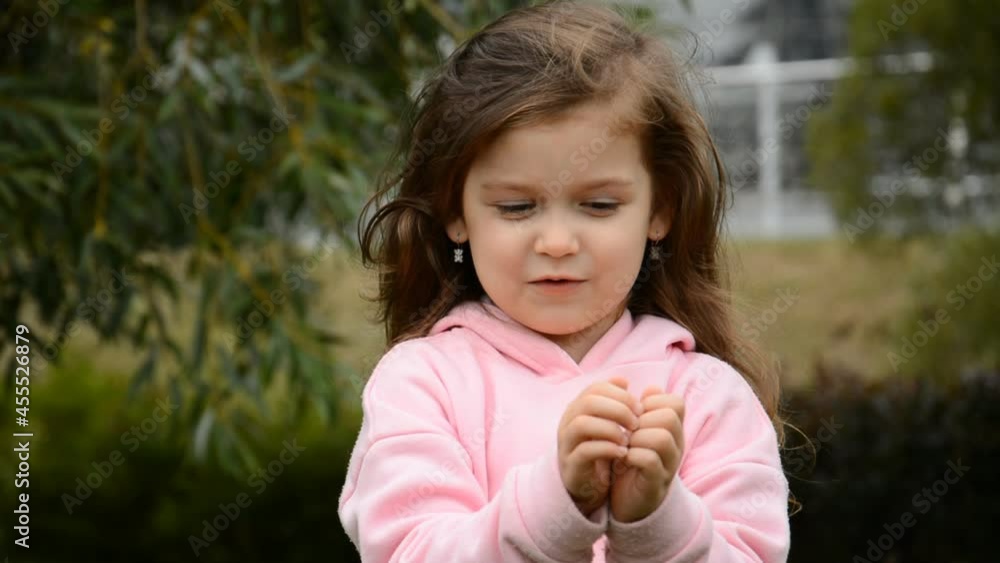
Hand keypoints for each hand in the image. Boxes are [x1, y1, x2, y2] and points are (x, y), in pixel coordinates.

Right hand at [557, 377, 642, 516]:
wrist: (585, 485)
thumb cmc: (599, 449)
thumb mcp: (607, 423)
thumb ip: (614, 402)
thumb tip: (623, 380)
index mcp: (578, 408)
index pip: (596, 388)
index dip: (620, 395)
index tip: (640, 408)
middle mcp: (568, 422)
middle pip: (588, 402)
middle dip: (617, 409)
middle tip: (636, 422)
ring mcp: (567, 443)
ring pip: (582, 424)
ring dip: (610, 428)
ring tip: (628, 438)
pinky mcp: (571, 464)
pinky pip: (584, 451)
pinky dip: (606, 449)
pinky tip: (622, 453)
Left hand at [609, 386, 684, 522]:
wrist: (630, 500)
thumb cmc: (632, 460)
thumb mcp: (637, 432)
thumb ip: (643, 410)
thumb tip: (651, 388)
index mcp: (673, 429)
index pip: (675, 402)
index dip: (651, 403)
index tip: (634, 415)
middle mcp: (677, 445)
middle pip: (669, 417)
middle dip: (642, 420)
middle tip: (627, 431)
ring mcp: (670, 465)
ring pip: (662, 437)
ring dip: (637, 438)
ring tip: (625, 445)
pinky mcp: (657, 483)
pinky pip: (651, 461)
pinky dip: (633, 456)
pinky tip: (623, 459)